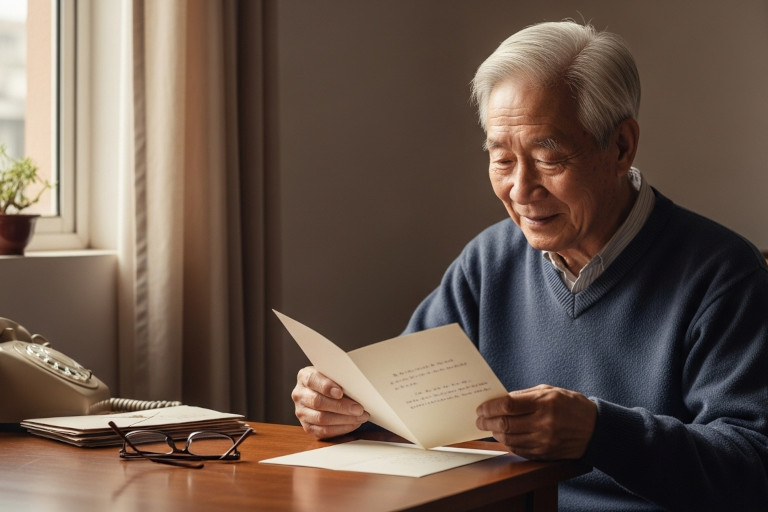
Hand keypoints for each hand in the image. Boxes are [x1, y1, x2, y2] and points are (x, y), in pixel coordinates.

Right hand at [292, 366, 369, 438]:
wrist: (322, 392)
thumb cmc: (331, 382)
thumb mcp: (332, 374)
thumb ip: (338, 378)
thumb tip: (356, 387)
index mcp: (304, 377)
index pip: (312, 380)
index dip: (326, 387)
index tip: (340, 392)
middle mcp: (299, 394)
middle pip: (317, 402)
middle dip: (341, 407)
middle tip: (358, 409)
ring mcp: (301, 412)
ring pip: (321, 419)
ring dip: (344, 420)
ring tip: (360, 417)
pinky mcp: (307, 426)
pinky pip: (323, 431)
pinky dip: (341, 429)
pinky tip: (353, 424)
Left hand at [476, 384, 596, 459]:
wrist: (595, 429)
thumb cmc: (571, 405)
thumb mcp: (550, 391)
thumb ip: (524, 395)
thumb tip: (499, 400)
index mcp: (545, 403)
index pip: (508, 405)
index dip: (490, 407)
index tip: (481, 408)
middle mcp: (544, 423)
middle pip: (505, 425)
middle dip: (487, 422)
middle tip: (479, 420)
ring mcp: (544, 441)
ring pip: (509, 440)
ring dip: (496, 433)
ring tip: (490, 427)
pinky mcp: (545, 454)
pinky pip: (519, 450)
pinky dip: (507, 443)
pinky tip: (504, 437)